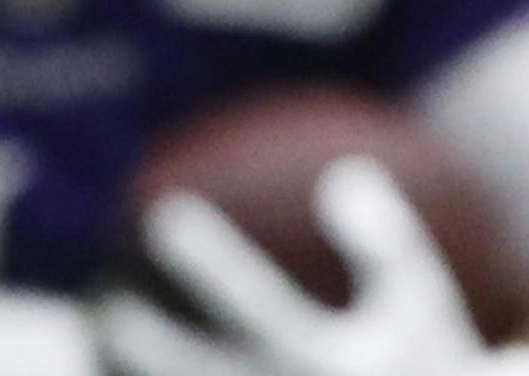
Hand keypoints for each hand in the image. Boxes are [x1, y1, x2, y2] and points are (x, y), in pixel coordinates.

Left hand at [101, 155, 528, 375]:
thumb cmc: (434, 368)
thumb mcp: (420, 295)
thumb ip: (380, 236)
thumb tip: (340, 172)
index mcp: (323, 359)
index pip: (248, 297)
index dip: (205, 256)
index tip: (165, 213)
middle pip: (190, 370)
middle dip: (137, 336)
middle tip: (101, 295)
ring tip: (94, 348)